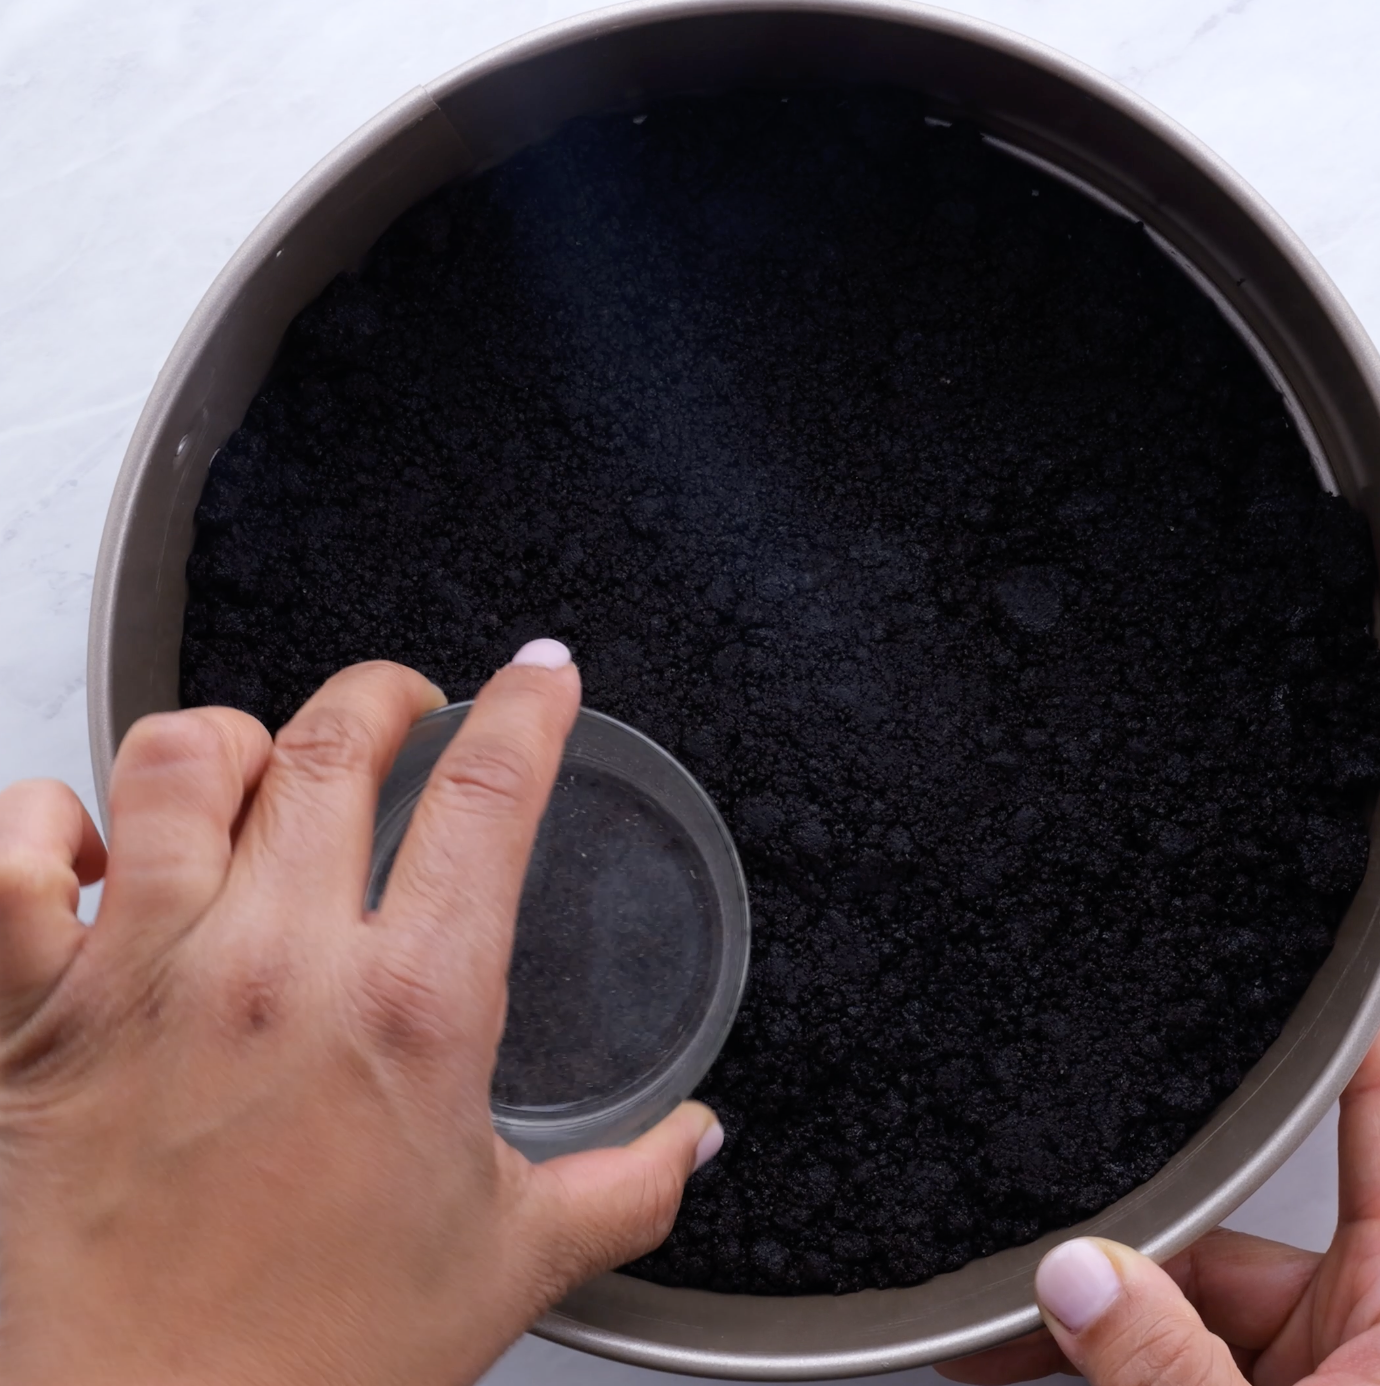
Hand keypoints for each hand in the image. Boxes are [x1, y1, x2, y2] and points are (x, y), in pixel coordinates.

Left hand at [0, 645, 721, 1385]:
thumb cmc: (316, 1363)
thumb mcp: (512, 1261)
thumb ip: (629, 1185)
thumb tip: (699, 1139)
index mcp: (411, 1010)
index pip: (491, 792)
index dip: (529, 706)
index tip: (541, 675)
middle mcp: (276, 965)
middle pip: (338, 737)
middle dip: (390, 693)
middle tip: (410, 708)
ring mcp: (146, 975)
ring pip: (185, 757)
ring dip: (241, 739)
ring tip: (268, 770)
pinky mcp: (36, 1011)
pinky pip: (19, 847)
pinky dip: (51, 818)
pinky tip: (99, 847)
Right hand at [937, 988, 1379, 1385]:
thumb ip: (1166, 1361)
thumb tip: (1075, 1275)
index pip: (1377, 1105)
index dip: (1343, 1017)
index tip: (1286, 938)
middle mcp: (1373, 1311)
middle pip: (1234, 1208)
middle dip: (1124, 1223)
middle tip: (1037, 1235)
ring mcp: (1322, 1357)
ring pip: (1185, 1286)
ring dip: (1091, 1307)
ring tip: (995, 1333)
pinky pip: (1173, 1345)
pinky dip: (1101, 1353)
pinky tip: (1018, 1358)